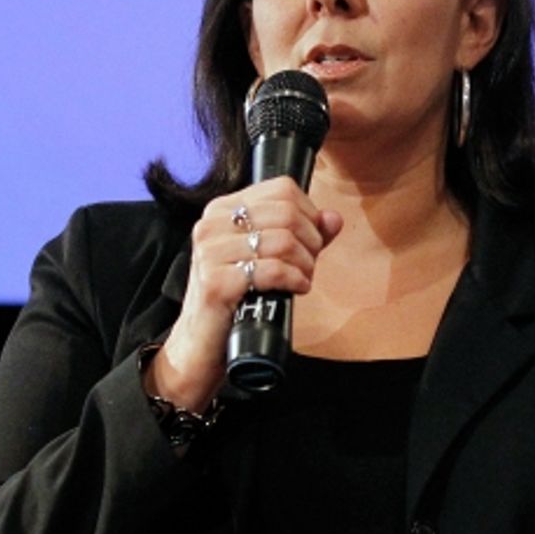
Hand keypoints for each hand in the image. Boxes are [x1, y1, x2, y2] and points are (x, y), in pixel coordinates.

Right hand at [148, 177, 342, 411]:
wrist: (201, 344)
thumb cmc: (237, 299)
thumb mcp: (268, 258)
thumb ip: (303, 235)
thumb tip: (333, 218)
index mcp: (222, 209)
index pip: (282, 188)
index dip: (309, 213)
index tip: (309, 240)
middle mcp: (212, 224)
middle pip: (287, 213)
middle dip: (310, 241)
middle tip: (308, 264)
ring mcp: (211, 252)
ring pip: (283, 241)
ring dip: (305, 265)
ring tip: (301, 279)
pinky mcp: (216, 282)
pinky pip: (273, 270)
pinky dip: (294, 280)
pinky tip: (295, 289)